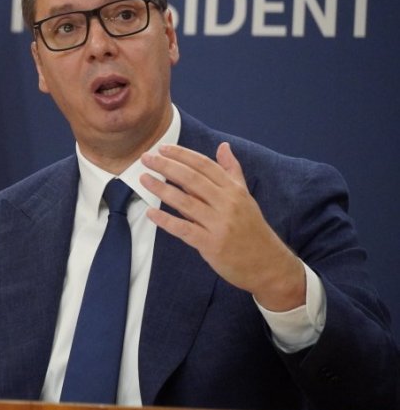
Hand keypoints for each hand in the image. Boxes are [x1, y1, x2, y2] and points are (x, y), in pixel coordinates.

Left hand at [140, 142, 305, 310]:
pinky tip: (150, 213)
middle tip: (146, 158)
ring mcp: (219, 224)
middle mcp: (227, 203)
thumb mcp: (245, 196)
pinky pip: (184, 229)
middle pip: (192, 179)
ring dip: (161, 189)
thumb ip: (232, 171)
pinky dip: (166, 221)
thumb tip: (223, 146)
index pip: (204, 166)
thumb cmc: (251, 228)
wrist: (268, 264)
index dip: (182, 155)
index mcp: (234, 190)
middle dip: (166, 167)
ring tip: (143, 178)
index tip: (162, 148)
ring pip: (185, 202)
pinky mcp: (211, 244)